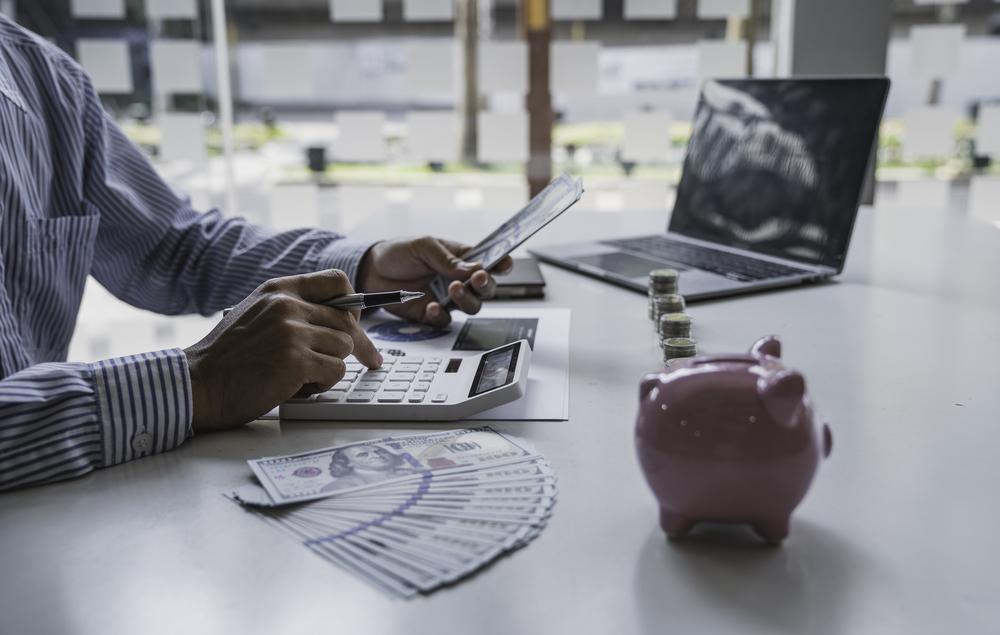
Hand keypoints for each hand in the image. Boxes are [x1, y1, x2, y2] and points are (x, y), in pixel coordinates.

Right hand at [183, 270, 381, 431]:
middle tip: (371, 360)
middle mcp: (286, 305)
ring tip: (303, 376)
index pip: (336, 280)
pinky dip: (322, 384)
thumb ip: (291, 310)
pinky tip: (297, 387)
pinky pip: (335, 371)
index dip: (353, 303)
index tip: (357, 322)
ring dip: (331, 366)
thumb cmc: (227, 359)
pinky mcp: (295, 360)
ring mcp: (292, 331)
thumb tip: (339, 318)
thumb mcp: (256, 315)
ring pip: (344, 347)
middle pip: (347, 320)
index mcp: (278, 289)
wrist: (196, 385)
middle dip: (357, 345)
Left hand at [356, 236, 513, 326]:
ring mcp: (447, 299)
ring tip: (453, 289)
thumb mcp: (424, 246)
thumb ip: (448, 259)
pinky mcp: (432, 314)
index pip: (489, 262)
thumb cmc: (400, 253)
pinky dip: (442, 315)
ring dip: (467, 299)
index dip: (501, 265)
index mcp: (462, 259)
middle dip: (487, 285)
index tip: (504, 265)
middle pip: (486, 289)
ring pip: (472, 306)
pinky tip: (432, 306)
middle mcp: (459, 280)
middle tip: (478, 278)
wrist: (371, 271)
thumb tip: (473, 268)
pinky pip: (446, 320)